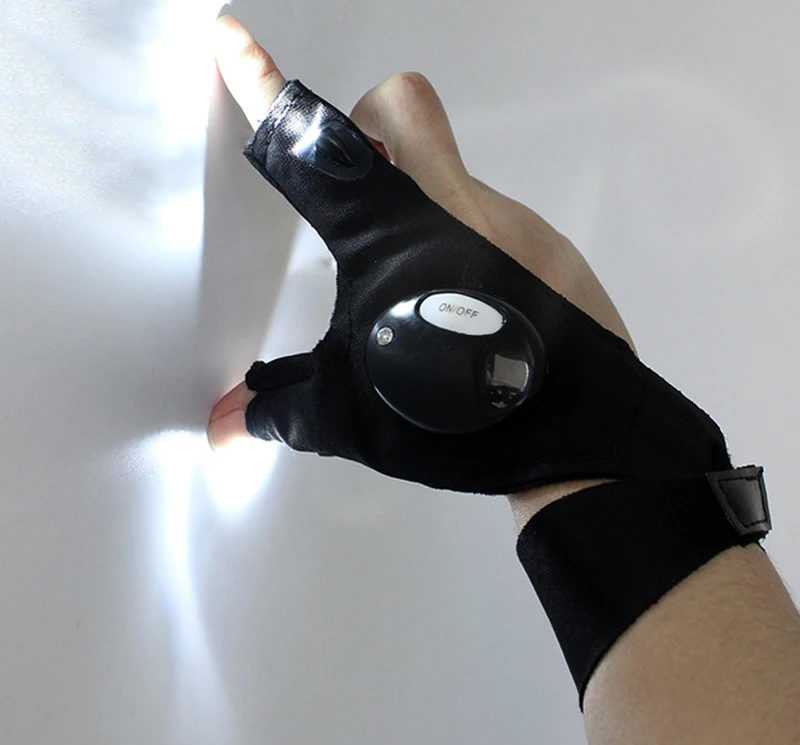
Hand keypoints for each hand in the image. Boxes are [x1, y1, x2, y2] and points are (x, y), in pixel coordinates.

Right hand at [207, 15, 637, 525]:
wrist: (580, 436)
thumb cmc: (464, 425)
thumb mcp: (356, 417)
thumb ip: (283, 410)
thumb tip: (223, 425)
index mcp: (393, 236)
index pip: (311, 151)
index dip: (263, 91)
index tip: (235, 42)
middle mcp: (456, 209)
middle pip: (400, 107)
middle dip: (366, 131)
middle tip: (361, 197)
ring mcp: (512, 222)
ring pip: (451, 174)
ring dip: (421, 214)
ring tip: (426, 297)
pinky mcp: (549, 245)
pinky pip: (492, 222)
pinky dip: (467, 251)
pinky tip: (474, 312)